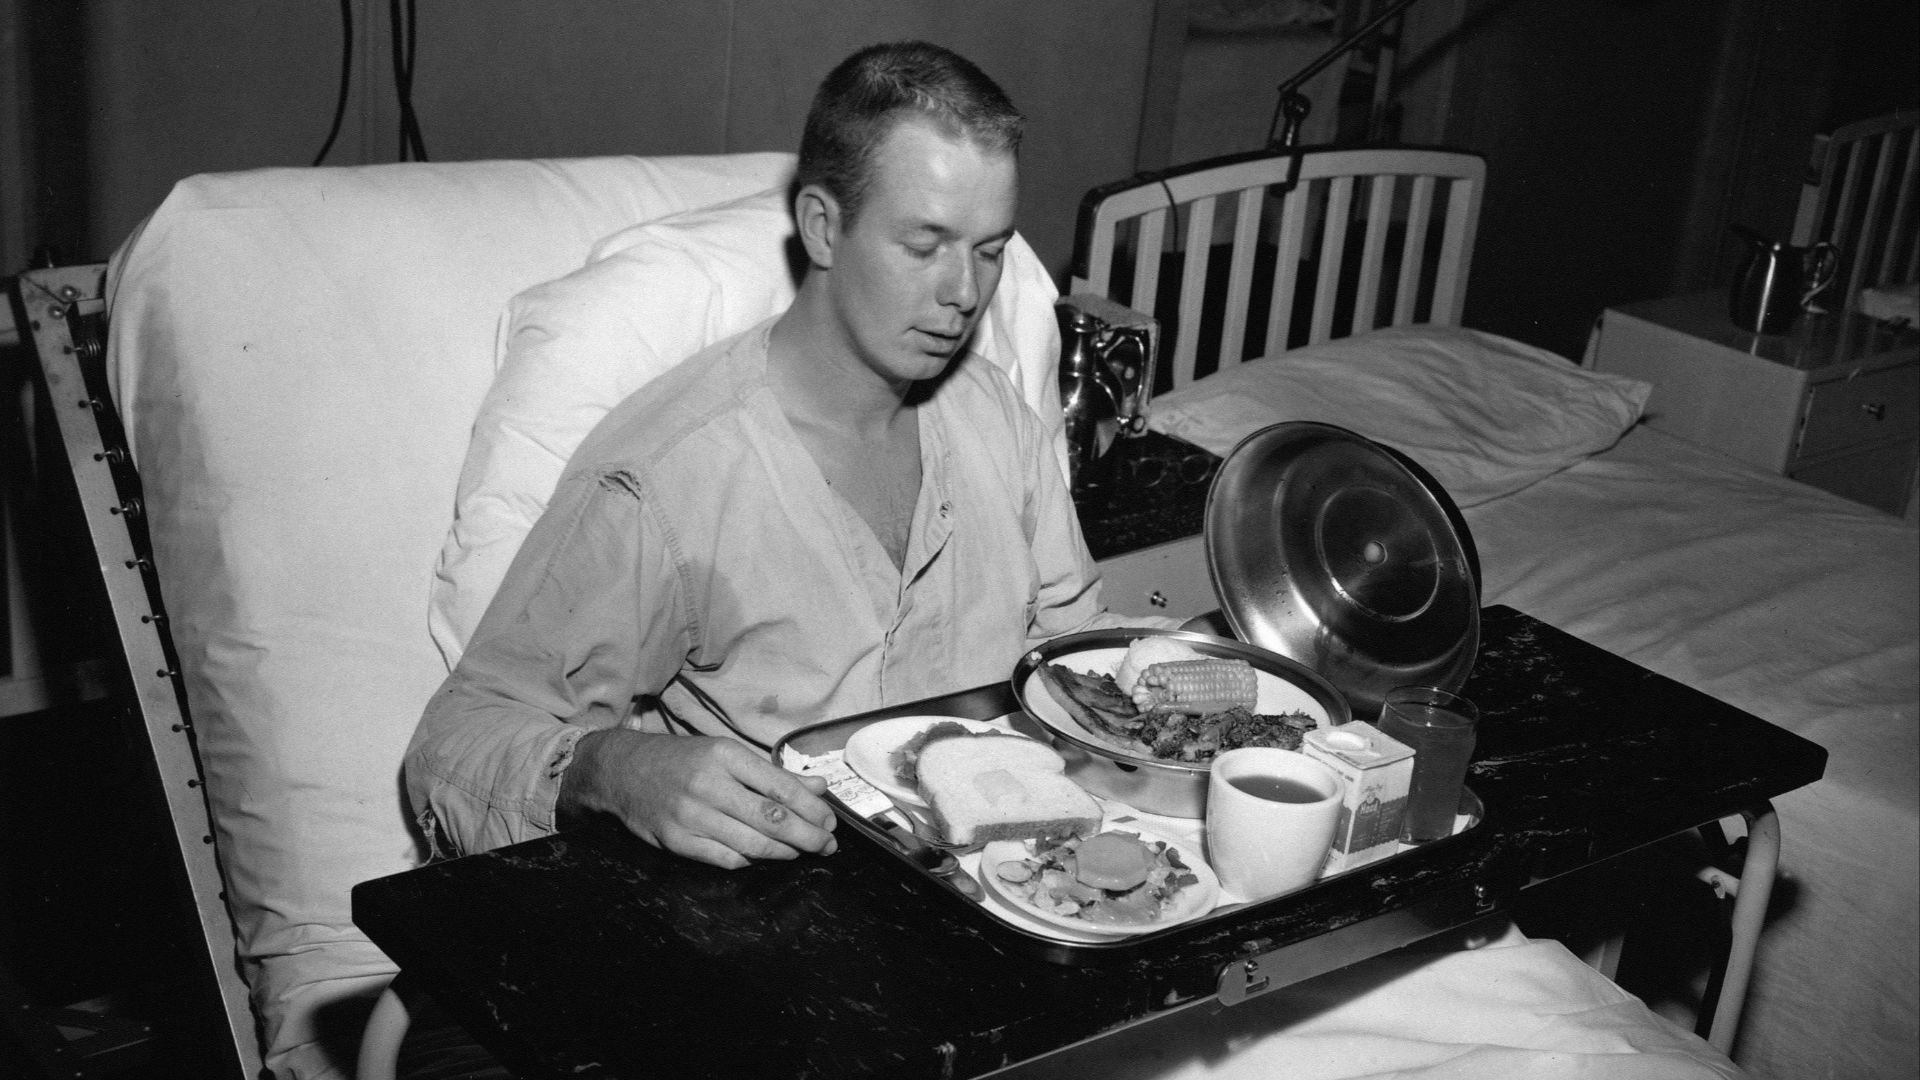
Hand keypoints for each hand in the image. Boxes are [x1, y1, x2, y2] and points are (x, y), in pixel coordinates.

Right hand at [559, 729, 837, 868]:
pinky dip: (749, 860)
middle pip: (772, 819)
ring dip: (784, 852)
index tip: (830, 822)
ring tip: (801, 852)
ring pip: (752, 843)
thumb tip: (819, 788)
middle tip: (828, 846)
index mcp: (725, 756)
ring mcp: (690, 815)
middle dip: (808, 836)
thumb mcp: (726, 754)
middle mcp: (709, 784)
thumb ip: (773, 775)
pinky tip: (763, 856)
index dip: (812, 809)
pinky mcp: (676, 840)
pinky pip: (724, 859)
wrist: (620, 771)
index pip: (780, 787)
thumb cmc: (681, 760)